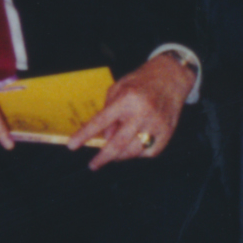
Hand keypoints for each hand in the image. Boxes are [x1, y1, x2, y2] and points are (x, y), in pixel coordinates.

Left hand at [80, 53, 192, 168]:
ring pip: (134, 151)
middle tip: (93, 165)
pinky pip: (150, 152)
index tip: (72, 146)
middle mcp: (142, 113)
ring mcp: (157, 124)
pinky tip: (133, 148)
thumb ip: (108, 112)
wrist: (171, 77)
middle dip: (103, 157)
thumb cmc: (140, 82)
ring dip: (120, 156)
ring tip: (113, 154)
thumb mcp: (118, 88)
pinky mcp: (168, 132)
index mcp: (127, 99)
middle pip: (119, 143)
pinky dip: (138, 153)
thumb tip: (105, 138)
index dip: (85, 135)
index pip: (101, 121)